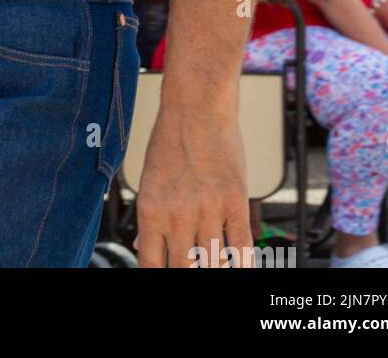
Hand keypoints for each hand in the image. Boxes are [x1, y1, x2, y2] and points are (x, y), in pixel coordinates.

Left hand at [135, 100, 252, 266]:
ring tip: (212, 264)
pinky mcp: (235, 204)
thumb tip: (144, 249)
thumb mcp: (150, 179)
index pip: (151, 264)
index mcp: (150, 209)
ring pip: (215, 265)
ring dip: (214, 269)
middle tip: (191, 268)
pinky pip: (242, 249)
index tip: (164, 276)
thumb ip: (151, 218)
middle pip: (183, 270)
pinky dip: (243, 266)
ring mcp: (208, 211)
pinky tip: (241, 269)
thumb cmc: (171, 140)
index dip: (158, 278)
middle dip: (186, 275)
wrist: (197, 108)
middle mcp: (177, 215)